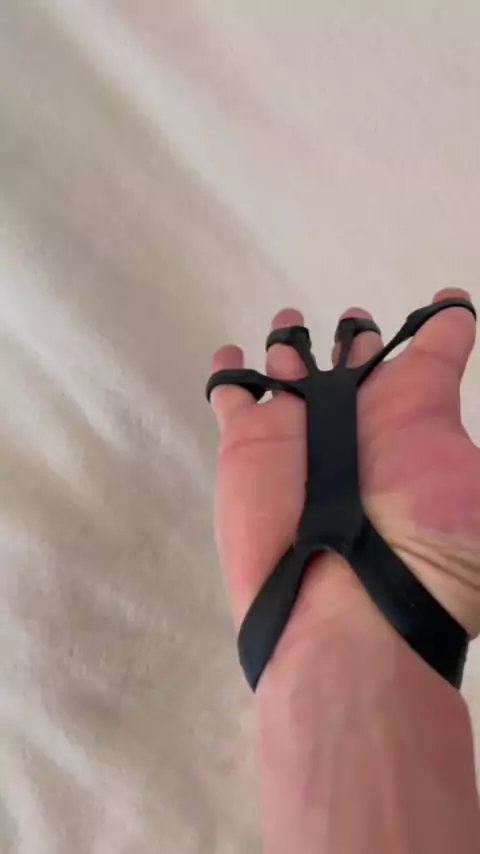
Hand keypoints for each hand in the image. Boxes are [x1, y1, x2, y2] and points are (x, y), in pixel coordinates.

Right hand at [210, 288, 479, 645]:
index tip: (450, 301)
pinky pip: (231, 395)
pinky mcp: (246, 443)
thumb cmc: (424, 547)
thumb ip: (471, 446)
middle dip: (356, 334)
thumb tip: (471, 392)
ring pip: (291, 365)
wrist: (346, 605)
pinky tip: (231, 356)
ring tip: (290, 322)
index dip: (445, 323)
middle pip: (356, 357)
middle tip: (356, 321)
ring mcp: (298, 425)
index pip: (435, 352)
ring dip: (291, 341)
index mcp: (413, 411)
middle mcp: (357, 413)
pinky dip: (228, 373)